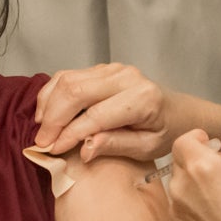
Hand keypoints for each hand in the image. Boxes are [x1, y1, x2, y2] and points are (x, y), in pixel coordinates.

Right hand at [32, 63, 178, 163]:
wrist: (179, 111)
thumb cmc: (165, 132)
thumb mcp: (147, 148)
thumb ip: (116, 145)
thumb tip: (84, 149)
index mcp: (141, 99)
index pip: (95, 116)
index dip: (69, 134)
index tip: (52, 151)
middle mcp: (125, 77)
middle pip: (75, 91)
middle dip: (53, 118)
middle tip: (41, 142)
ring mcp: (112, 69)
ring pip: (67, 80)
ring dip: (48, 104)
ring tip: (42, 130)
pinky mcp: (101, 69)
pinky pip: (68, 76)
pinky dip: (52, 93)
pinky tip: (46, 113)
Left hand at [164, 110, 220, 220]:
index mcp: (200, 167)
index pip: (183, 139)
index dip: (200, 139)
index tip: (215, 146)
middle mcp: (182, 187)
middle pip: (180, 159)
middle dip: (200, 158)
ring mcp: (179, 208)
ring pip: (180, 181)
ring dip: (196, 180)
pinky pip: (181, 202)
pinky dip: (195, 200)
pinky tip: (220, 209)